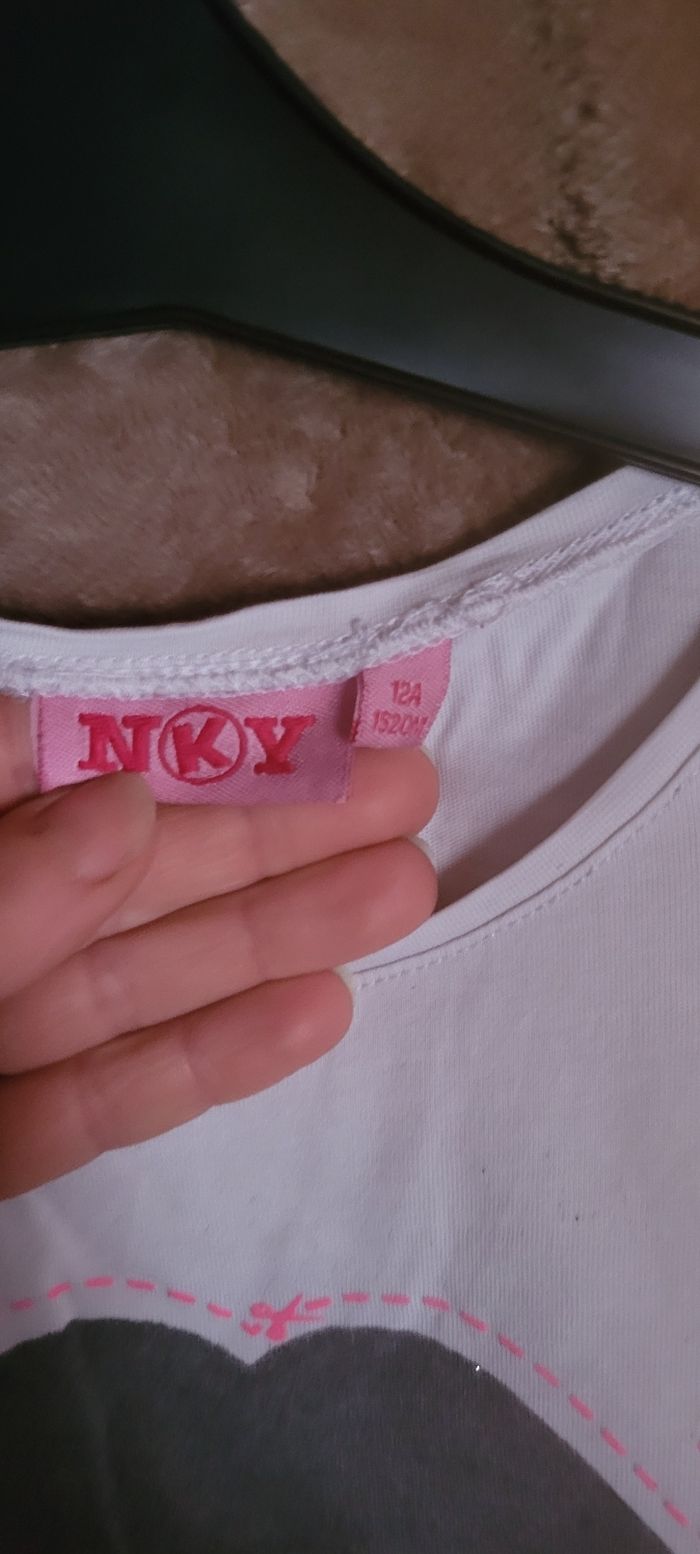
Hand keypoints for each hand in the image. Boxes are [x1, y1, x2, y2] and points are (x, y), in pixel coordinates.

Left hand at [0, 695, 437, 1198]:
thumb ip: (7, 892)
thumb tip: (128, 801)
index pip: (56, 762)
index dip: (179, 730)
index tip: (305, 710)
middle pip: (126, 869)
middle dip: (268, 830)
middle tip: (409, 791)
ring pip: (136, 978)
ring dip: (272, 934)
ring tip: (406, 889)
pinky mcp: (2, 1142)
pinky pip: (105, 1096)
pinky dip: (206, 1059)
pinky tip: (319, 1010)